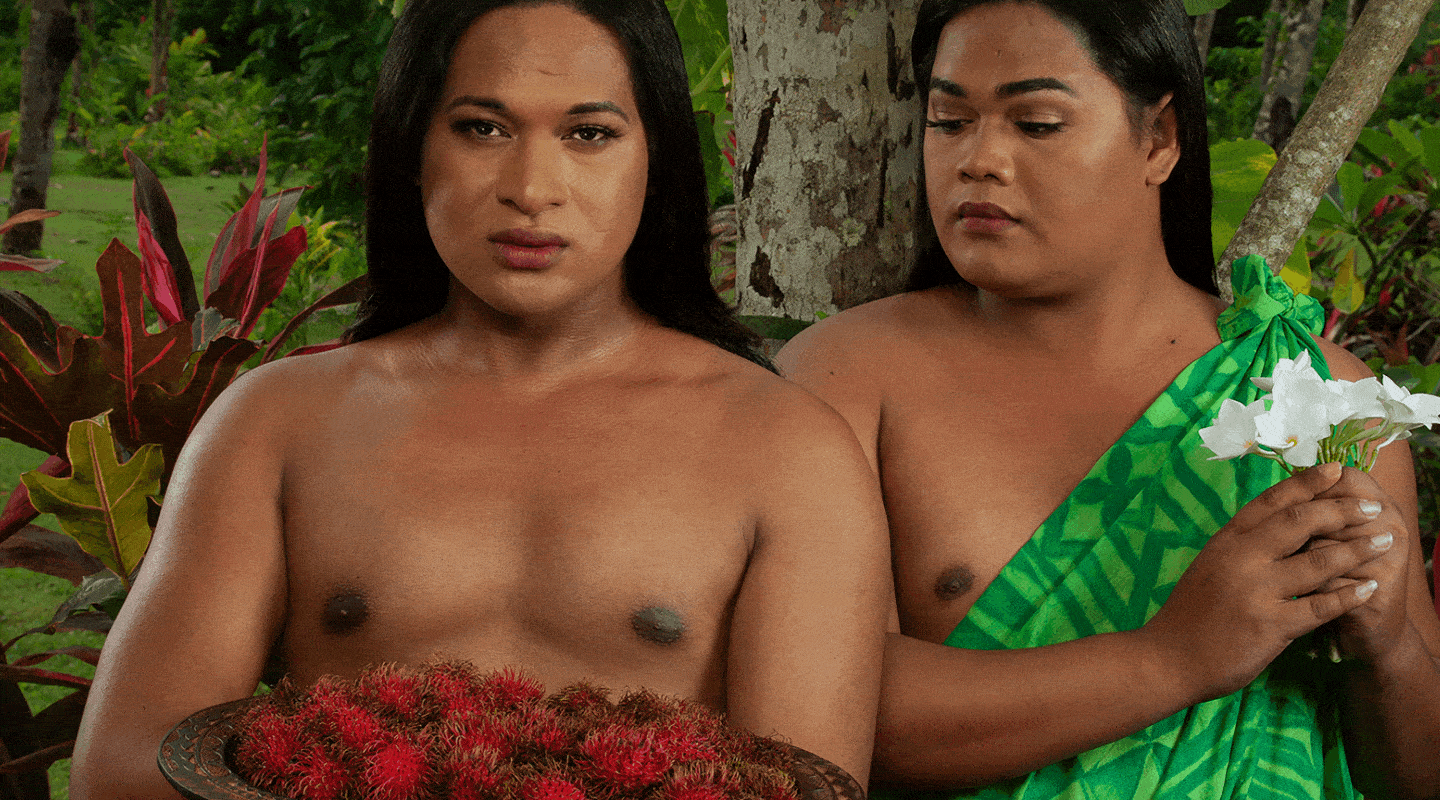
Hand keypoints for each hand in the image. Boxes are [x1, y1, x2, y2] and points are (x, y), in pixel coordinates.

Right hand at [1142, 462, 1391, 702]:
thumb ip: (1243, 545)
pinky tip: (1367, 588)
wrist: (1168, 657)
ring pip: (1318, 560)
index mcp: (1226, 540)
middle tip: (1371, 505)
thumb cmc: (1191, 613)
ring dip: (1357, 549)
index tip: (1336, 469)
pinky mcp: (1271, 625)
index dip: (1307, 482)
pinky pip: (1321, 606)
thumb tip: (1282, 522)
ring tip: (1383, 540)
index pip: (1271, 500)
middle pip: (1300, 521)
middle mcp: (1241, 558)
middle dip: (1342, 509)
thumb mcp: (1210, 564)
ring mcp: (1257, 591)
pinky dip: (1348, 595)